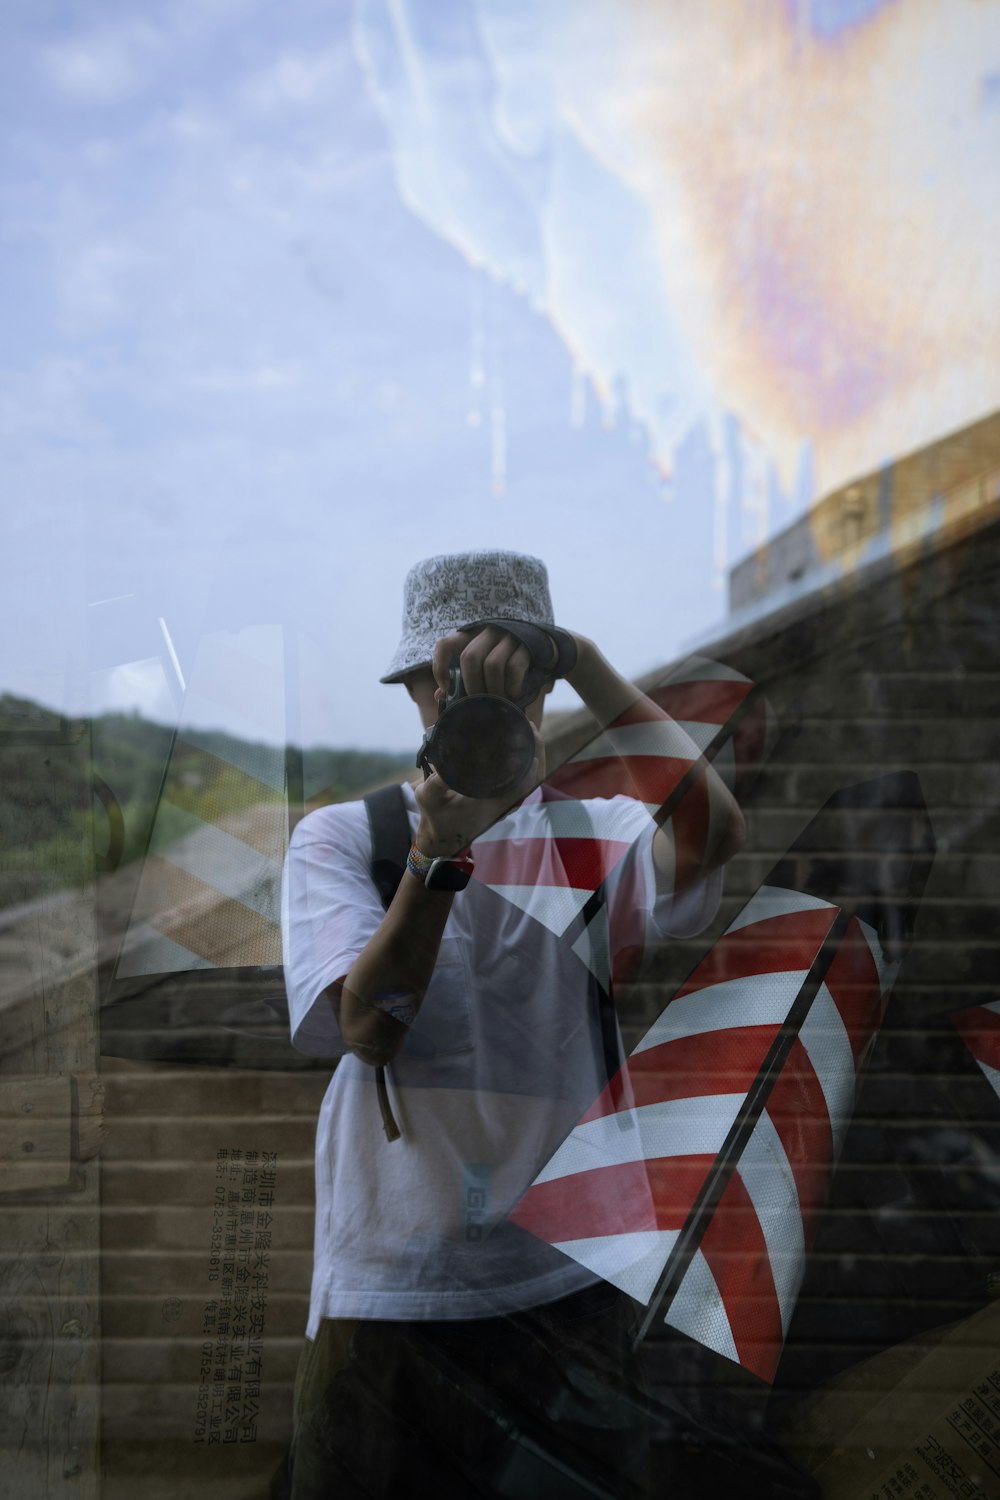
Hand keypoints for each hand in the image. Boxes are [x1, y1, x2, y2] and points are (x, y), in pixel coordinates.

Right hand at [414, 718, 543, 856]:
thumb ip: (434, 786)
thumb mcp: (428, 799)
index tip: (527, 742)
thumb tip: (444, 770)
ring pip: (530, 778)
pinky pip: (521, 778)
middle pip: (532, 779)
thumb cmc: (435, 816)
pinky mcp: (502, 795)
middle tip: (529, 726)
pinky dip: (523, 760)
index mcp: (492, 808)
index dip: (529, 766)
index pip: (521, 787)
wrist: (440, 833)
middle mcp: (504, 805)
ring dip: (532, 754)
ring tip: (527, 728)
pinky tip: (519, 741)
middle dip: (535, 751)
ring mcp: (505, 800)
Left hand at [432, 624, 559, 703]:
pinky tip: (515, 693)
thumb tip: (440, 695)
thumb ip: (464, 680)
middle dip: (473, 685)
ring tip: (499, 700)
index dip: (440, 665)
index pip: (445, 644)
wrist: (549, 651)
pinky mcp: (527, 643)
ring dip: (494, 688)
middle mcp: (488, 631)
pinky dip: (513, 686)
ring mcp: (509, 635)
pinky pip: (514, 667)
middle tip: (479, 701)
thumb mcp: (486, 669)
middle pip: (470, 657)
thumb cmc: (512, 663)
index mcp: (472, 637)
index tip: (445, 687)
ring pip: (492, 664)